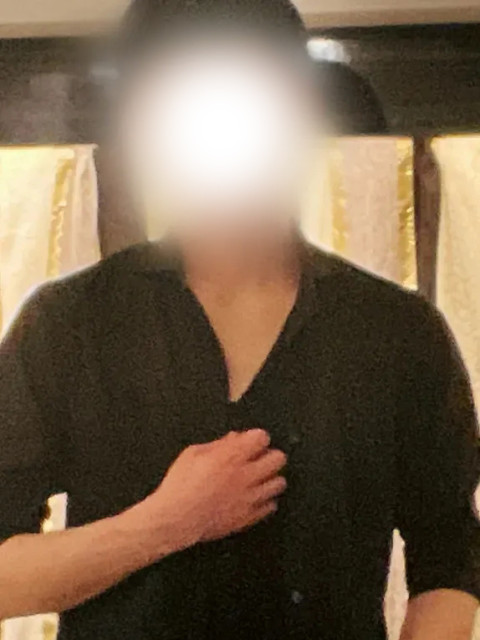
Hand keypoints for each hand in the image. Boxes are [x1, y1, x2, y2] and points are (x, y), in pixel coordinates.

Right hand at [138, 430, 286, 551]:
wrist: (175, 519)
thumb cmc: (179, 487)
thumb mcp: (192, 454)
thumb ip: (217, 445)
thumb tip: (232, 439)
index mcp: (231, 457)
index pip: (262, 438)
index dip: (258, 437)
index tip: (254, 440)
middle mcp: (245, 476)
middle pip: (278, 458)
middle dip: (271, 455)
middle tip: (261, 458)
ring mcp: (249, 497)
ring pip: (279, 483)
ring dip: (271, 478)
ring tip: (260, 478)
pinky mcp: (248, 517)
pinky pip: (270, 506)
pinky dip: (265, 500)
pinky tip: (254, 498)